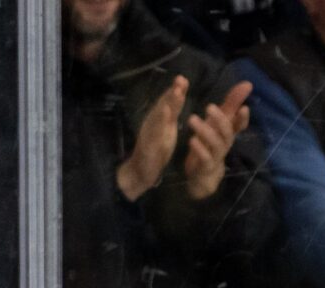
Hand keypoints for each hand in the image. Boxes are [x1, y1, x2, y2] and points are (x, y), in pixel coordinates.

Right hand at [118, 75, 188, 201]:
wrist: (141, 171)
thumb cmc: (155, 151)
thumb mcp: (166, 131)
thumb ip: (171, 116)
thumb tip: (176, 100)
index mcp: (160, 121)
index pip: (167, 103)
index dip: (175, 91)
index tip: (184, 78)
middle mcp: (153, 123)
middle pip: (163, 105)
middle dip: (172, 92)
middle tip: (182, 79)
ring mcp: (150, 133)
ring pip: (159, 116)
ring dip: (168, 103)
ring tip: (177, 92)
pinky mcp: (149, 145)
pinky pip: (155, 133)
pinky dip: (161, 123)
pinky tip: (166, 114)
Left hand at [182, 81, 250, 199]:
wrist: (204, 175)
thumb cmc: (212, 144)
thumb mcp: (220, 122)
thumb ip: (231, 104)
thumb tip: (247, 84)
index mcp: (227, 133)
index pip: (239, 124)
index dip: (242, 117)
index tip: (244, 107)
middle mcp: (225, 144)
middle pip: (227, 133)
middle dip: (220, 120)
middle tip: (209, 106)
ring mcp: (217, 156)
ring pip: (215, 144)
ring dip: (205, 131)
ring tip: (192, 119)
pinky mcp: (206, 167)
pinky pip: (204, 158)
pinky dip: (199, 149)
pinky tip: (192, 139)